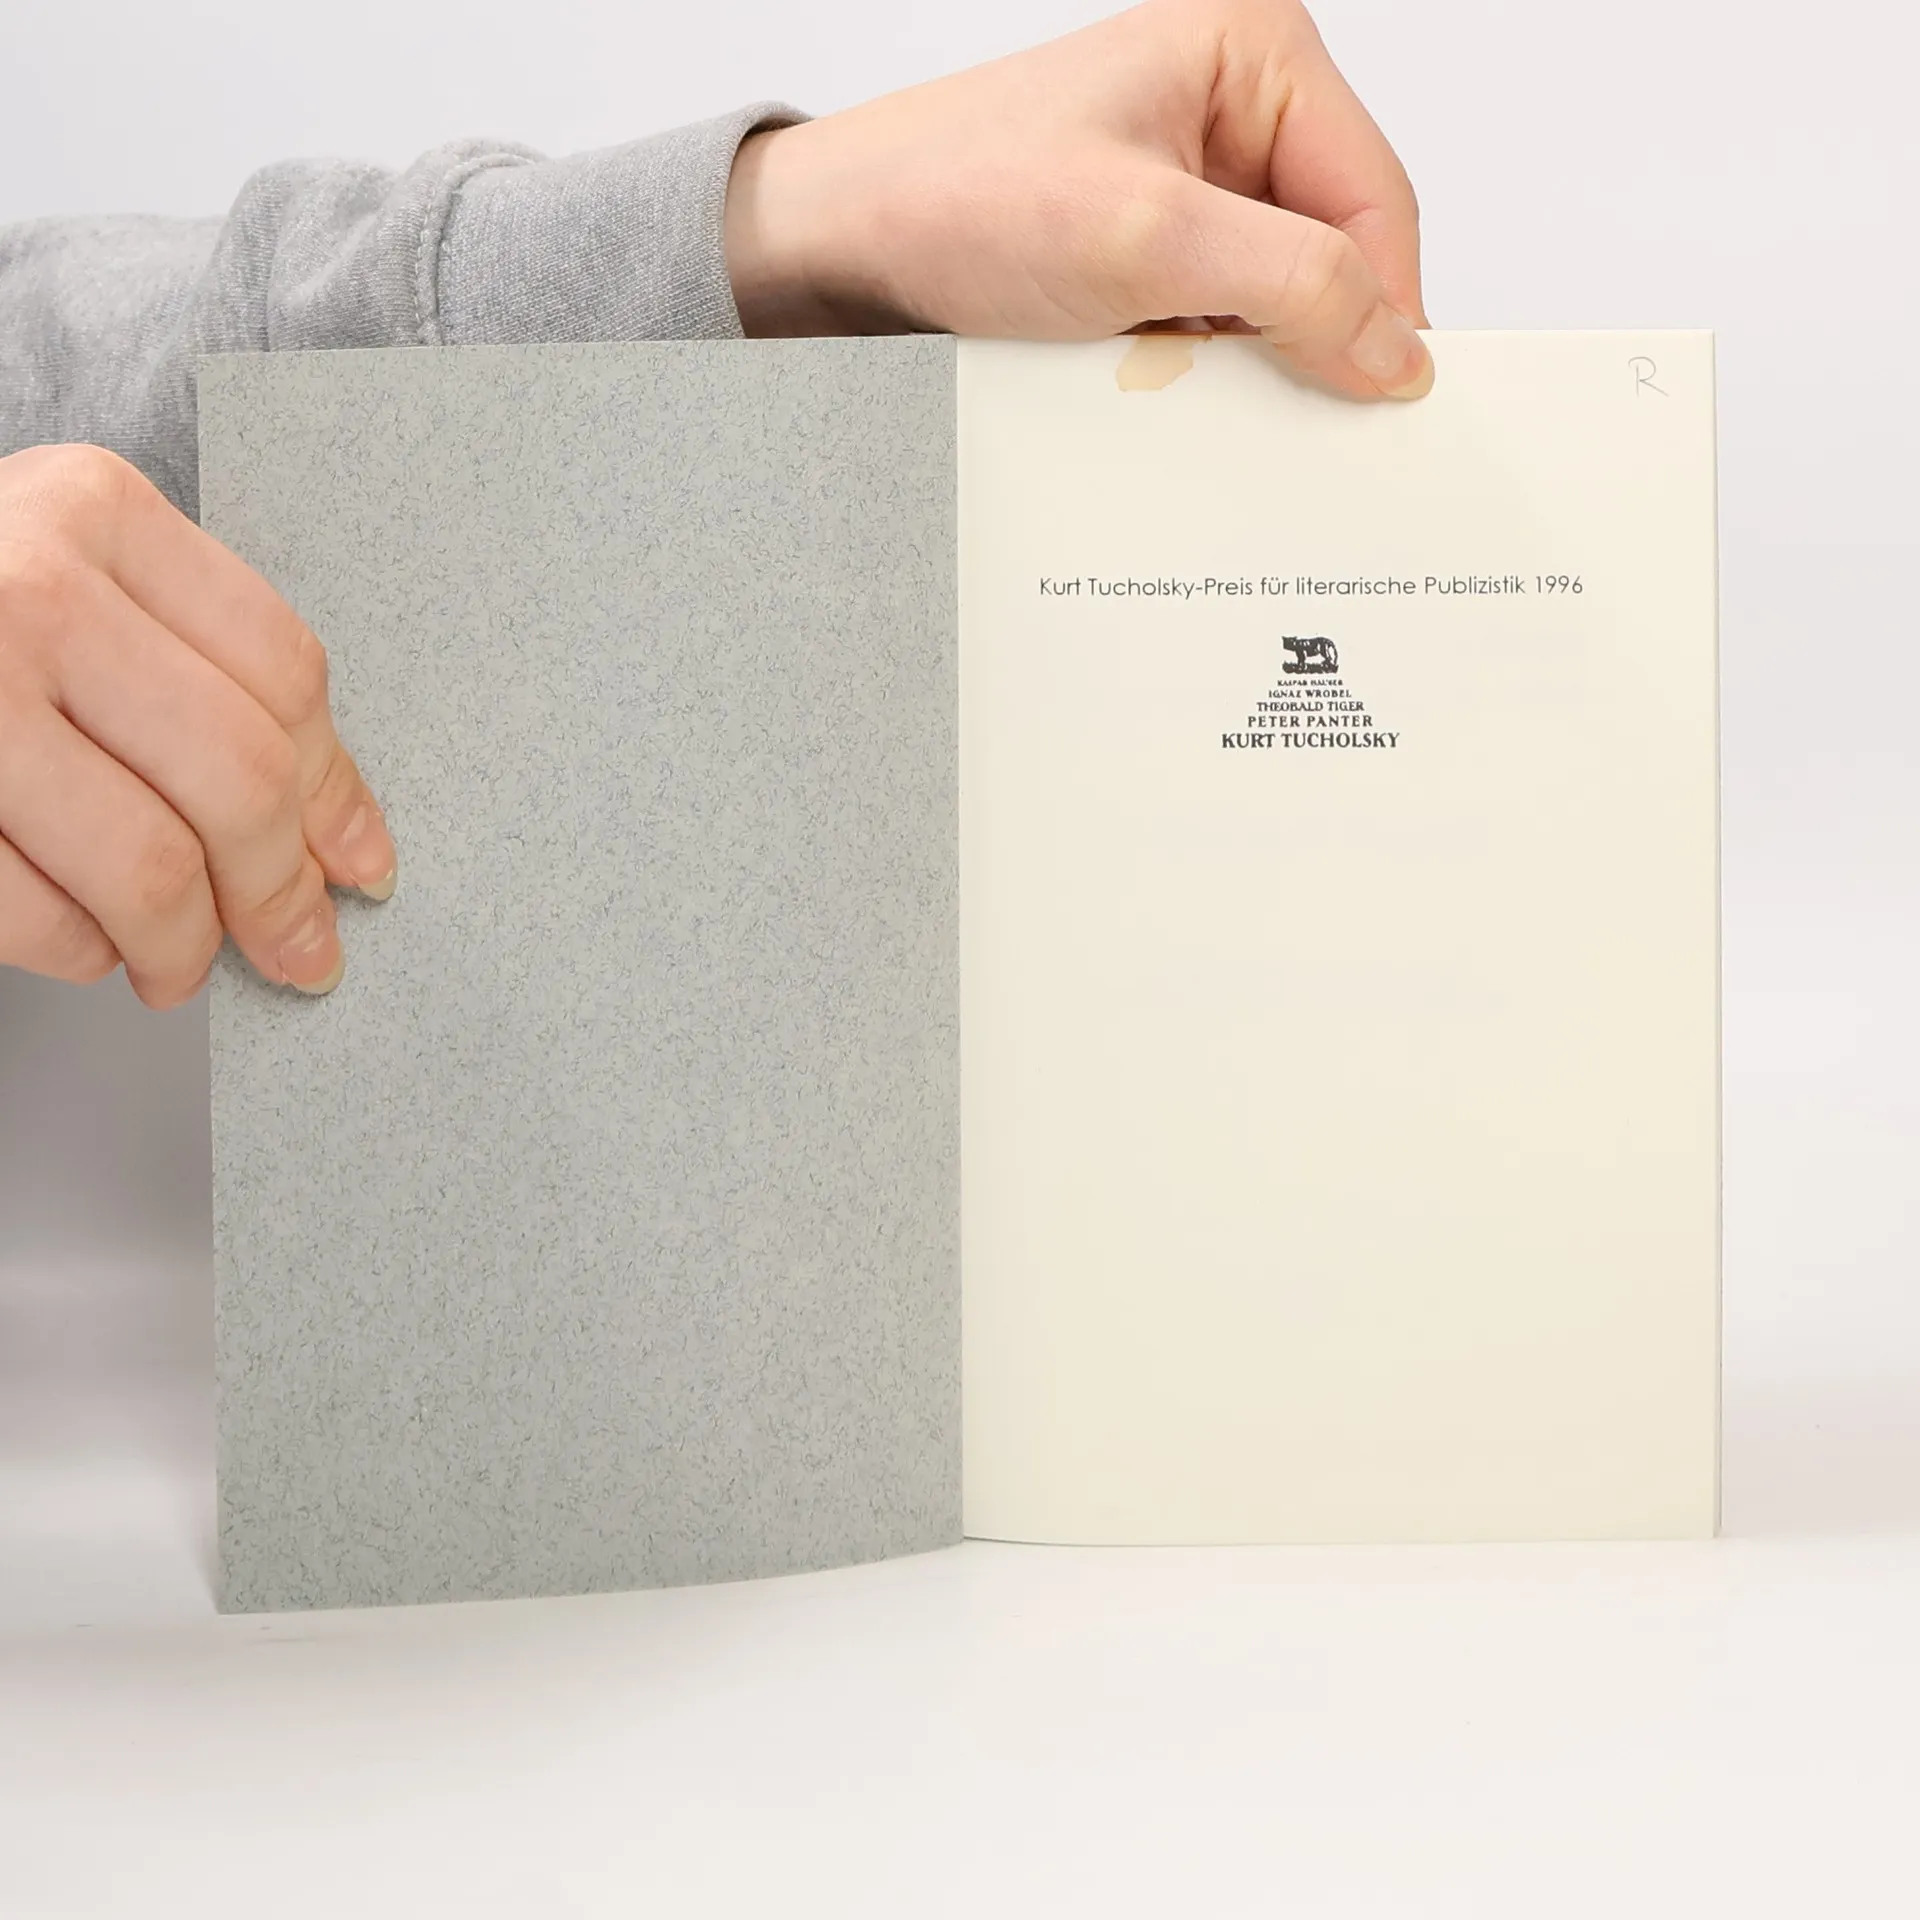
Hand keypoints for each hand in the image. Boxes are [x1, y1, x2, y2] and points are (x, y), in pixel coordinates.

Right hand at [0, 444, 396, 1006]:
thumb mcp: (68, 577)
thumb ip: (190, 670)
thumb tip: (333, 831)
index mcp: (94, 512)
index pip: (285, 675)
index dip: (338, 793)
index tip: (359, 864)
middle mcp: (23, 584)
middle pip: (239, 779)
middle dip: (281, 894)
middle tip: (295, 947)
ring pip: (149, 867)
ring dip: (183, 948)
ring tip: (178, 966)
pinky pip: (36, 915)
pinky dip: (81, 953)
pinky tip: (88, 945)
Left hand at [724, 0, 1431, 400]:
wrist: (846, 244)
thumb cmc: (958, 196)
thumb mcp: (1145, 241)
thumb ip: (1289, 284)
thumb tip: (1395, 346)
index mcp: (1253, 54)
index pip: (1374, 195)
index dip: (1385, 303)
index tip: (1383, 397)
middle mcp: (1233, 108)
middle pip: (1334, 248)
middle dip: (1303, 329)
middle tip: (1262, 392)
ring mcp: (1194, 180)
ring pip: (1277, 295)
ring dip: (1241, 352)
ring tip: (1167, 360)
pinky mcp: (1156, 244)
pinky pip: (1219, 319)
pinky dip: (1198, 360)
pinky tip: (1147, 368)